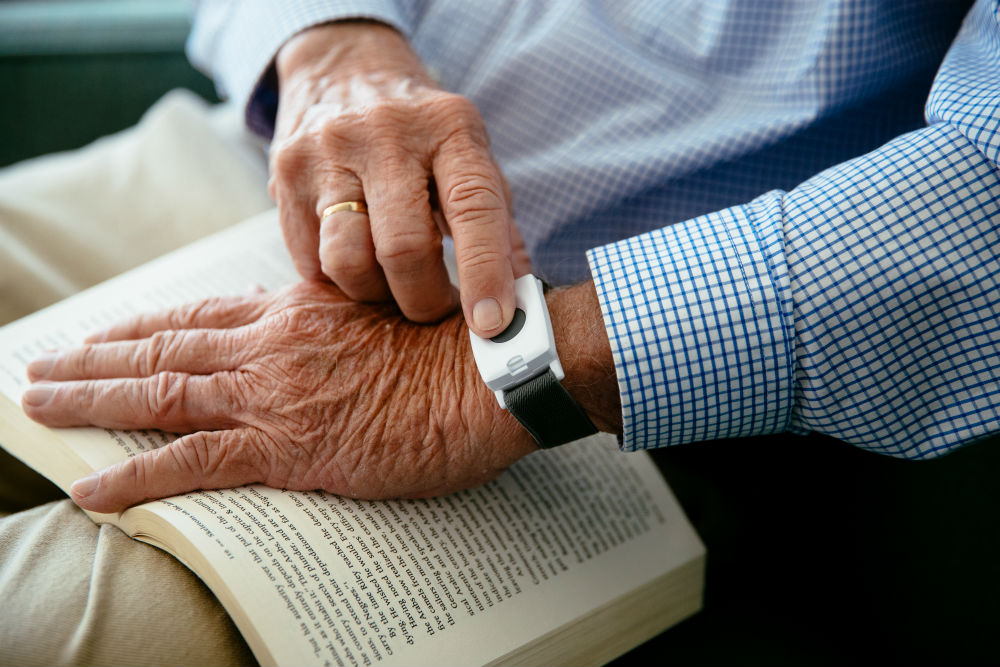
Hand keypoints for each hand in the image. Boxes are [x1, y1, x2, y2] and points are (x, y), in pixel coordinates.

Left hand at [21, 282, 535, 512]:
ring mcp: (273, 395)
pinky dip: (136, 475)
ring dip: (92, 401)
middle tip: (45, 367)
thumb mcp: (389, 312)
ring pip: (160, 394)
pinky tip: (94, 488)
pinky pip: (192, 464)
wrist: (490, 373)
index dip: (147, 324)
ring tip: (41, 408)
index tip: (108, 331)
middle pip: (164, 348)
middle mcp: (271, 345)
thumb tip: (326, 339)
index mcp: (298, 310)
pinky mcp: (287, 448)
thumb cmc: (455, 347)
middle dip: (97, 358)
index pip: (202, 313)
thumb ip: (341, 320)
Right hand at [271, 21, 530, 336]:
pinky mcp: (285, 175)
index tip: (492, 323)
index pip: (472, 208)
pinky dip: (338, 281)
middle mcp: (386, 134)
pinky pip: (310, 260)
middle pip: (403, 249)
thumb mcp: (470, 158)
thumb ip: (498, 229)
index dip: (485, 273)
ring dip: (375, 296)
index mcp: (449, 128)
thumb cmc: (422, 131)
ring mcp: (328, 152)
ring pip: (348, 262)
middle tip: (437, 309)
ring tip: (393, 286)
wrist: (344, 67)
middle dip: (424, 301)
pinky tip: (357, 264)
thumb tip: (522, 306)